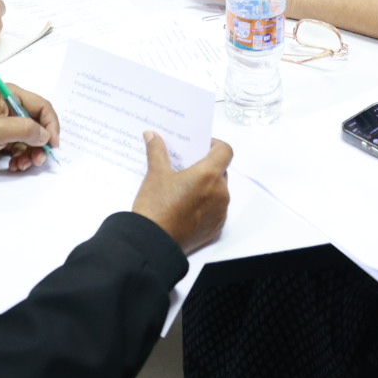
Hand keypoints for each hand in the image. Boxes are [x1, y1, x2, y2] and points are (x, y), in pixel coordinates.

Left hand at [0, 83, 60, 196]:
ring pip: (34, 139)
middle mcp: (12, 107)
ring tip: (23, 164)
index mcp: (10, 95)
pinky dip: (23, 158)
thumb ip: (24, 129)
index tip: (52, 143)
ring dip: (32, 154)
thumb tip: (45, 136)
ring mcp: (9, 124)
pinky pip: (25, 148)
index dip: (50, 125)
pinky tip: (15, 165)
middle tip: (38, 159)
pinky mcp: (6, 139)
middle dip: (41, 143)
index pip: (42, 106)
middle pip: (40, 124)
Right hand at [131, 132, 232, 254]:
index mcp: (209, 175)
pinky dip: (206, 205)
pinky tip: (186, 205)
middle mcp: (220, 193)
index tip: (201, 146)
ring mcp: (220, 212)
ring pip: (219, 191)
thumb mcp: (155, 174)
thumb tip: (152, 135)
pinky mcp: (216, 228)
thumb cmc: (156, 208)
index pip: (225, 151)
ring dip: (207, 186)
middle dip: (207, 167)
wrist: (153, 242)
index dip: (215, 145)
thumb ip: (157, 150)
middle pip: (221, 171)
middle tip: (186, 166)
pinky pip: (216, 209)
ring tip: (184, 187)